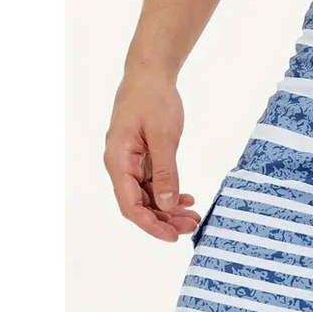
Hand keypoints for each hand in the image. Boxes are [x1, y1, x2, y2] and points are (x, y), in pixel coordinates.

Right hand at [104, 70, 200, 240]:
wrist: (150, 74)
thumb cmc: (154, 100)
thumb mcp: (164, 136)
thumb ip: (165, 172)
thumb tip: (166, 204)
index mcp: (118, 161)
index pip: (131, 205)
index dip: (151, 225)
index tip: (172, 237)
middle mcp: (120, 165)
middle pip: (139, 205)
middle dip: (164, 220)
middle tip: (191, 226)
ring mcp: (131, 163)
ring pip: (148, 196)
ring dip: (169, 209)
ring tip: (193, 217)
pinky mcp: (142, 158)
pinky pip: (153, 184)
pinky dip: (169, 193)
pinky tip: (187, 199)